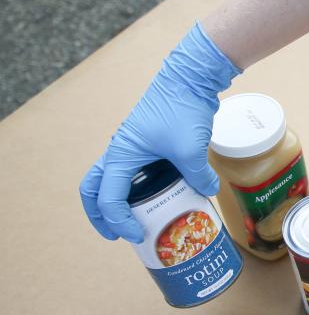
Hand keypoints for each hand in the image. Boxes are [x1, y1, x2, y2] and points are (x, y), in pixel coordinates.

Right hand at [79, 24, 240, 241]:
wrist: (188, 79)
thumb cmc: (181, 109)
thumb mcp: (190, 149)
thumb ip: (198, 176)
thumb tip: (208, 192)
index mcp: (120, 155)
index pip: (107, 198)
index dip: (118, 221)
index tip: (136, 235)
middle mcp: (119, 151)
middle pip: (94, 189)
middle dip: (100, 215)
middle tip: (116, 233)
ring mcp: (132, 146)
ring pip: (110, 179)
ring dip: (117, 201)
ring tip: (136, 220)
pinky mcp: (147, 142)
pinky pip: (131, 170)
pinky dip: (137, 187)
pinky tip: (160, 196)